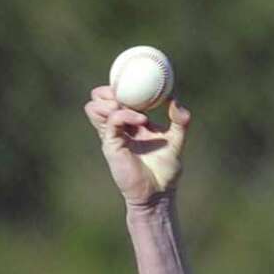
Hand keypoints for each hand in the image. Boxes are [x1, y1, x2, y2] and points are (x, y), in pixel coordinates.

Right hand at [84, 88, 189, 203]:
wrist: (158, 194)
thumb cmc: (165, 172)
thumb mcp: (176, 141)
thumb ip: (179, 121)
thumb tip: (176, 100)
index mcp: (131, 123)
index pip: (116, 97)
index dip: (120, 85)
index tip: (137, 79)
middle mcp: (118, 127)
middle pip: (98, 98)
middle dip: (108, 90)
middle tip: (127, 93)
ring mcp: (112, 136)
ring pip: (94, 107)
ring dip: (109, 100)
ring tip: (128, 106)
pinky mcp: (111, 146)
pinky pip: (110, 121)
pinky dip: (123, 115)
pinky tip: (141, 120)